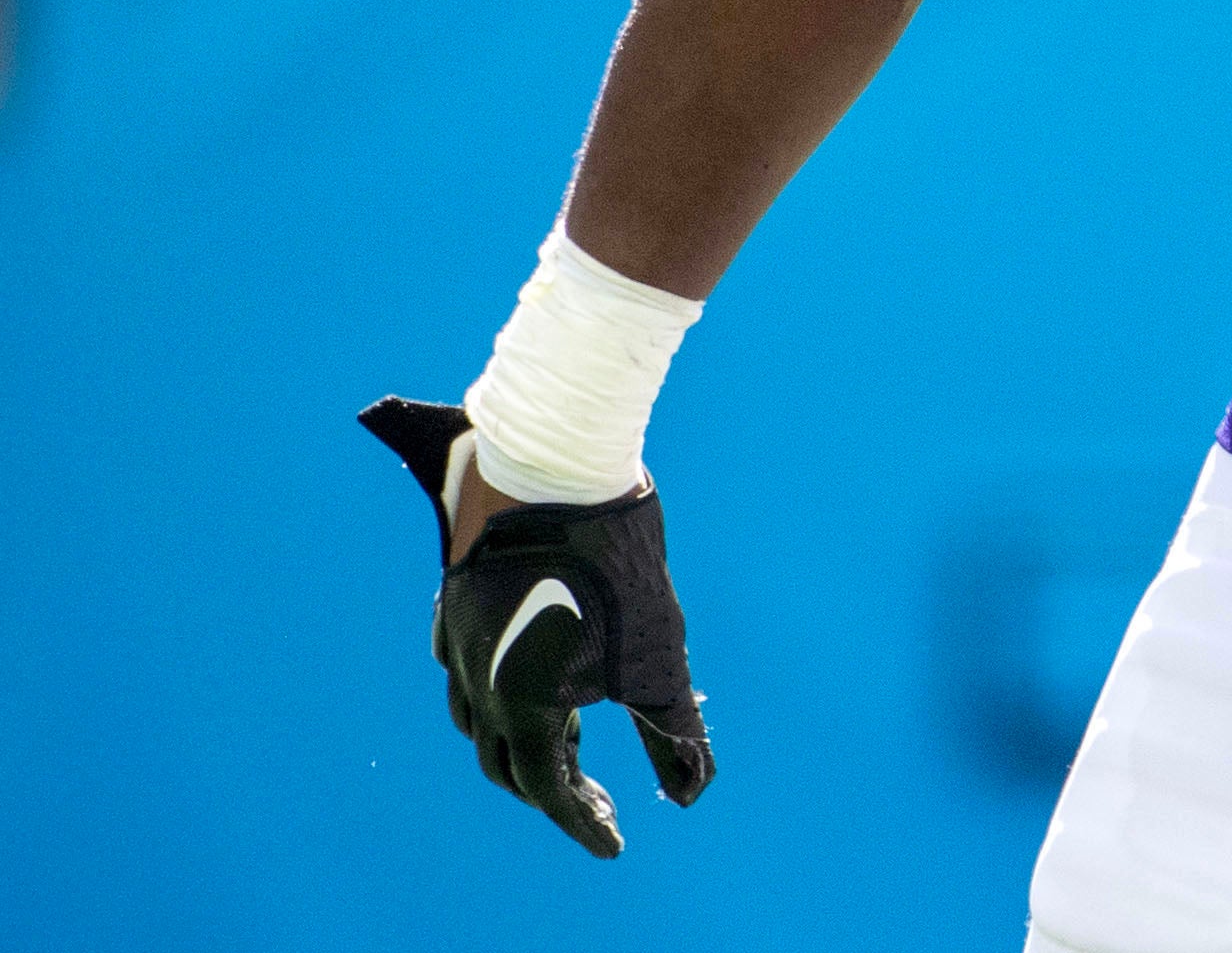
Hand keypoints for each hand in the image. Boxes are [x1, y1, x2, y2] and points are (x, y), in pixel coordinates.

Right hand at [359, 397, 714, 857]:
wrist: (557, 465)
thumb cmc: (615, 561)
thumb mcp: (658, 653)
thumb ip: (673, 729)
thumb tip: (694, 792)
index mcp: (516, 705)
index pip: (548, 789)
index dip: (584, 822)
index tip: (616, 846)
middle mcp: (473, 681)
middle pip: (506, 763)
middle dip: (554, 790)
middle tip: (601, 800)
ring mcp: (458, 638)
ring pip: (475, 717)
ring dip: (520, 744)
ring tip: (567, 746)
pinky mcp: (459, 599)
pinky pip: (463, 666)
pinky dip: (494, 693)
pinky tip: (520, 679)